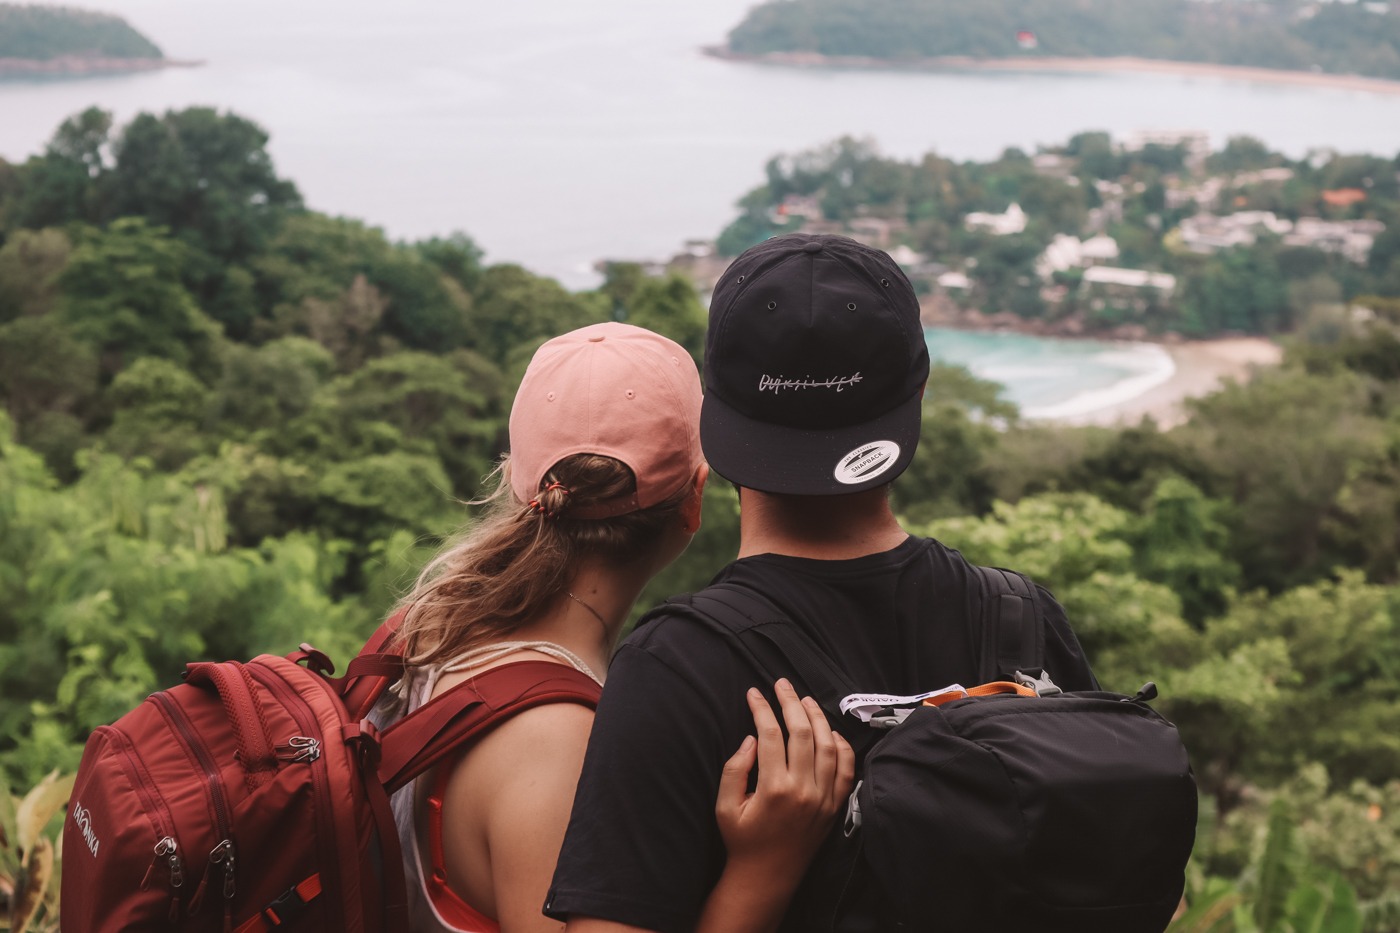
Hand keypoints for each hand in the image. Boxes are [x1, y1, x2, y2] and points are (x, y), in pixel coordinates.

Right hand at [714, 678, 855, 886]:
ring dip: (817, 718)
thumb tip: (751, 738)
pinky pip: (846, 768)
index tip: (753, 692)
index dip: (761, 708)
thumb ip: (734, 769)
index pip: (771, 734)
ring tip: (804, 700)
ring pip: (828, 745)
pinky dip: (842, 745)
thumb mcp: (725, 806)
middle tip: (781, 683)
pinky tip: (829, 731)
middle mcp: (804, 790)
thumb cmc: (742, 841)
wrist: (767, 877)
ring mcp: (823, 798)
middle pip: (802, 732)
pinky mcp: (834, 806)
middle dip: (790, 702)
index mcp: (774, 788)